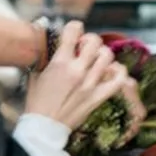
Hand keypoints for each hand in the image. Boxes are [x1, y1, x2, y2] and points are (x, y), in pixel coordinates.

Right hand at [25, 21, 140, 137]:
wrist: (43, 128)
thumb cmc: (37, 103)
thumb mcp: (36, 75)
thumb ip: (45, 59)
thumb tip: (51, 46)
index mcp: (60, 63)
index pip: (73, 30)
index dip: (74, 27)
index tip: (73, 31)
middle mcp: (77, 70)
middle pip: (94, 41)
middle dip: (90, 40)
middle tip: (84, 47)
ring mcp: (90, 84)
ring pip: (107, 56)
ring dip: (102, 54)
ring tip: (96, 60)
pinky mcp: (98, 97)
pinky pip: (119, 79)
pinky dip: (119, 72)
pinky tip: (112, 71)